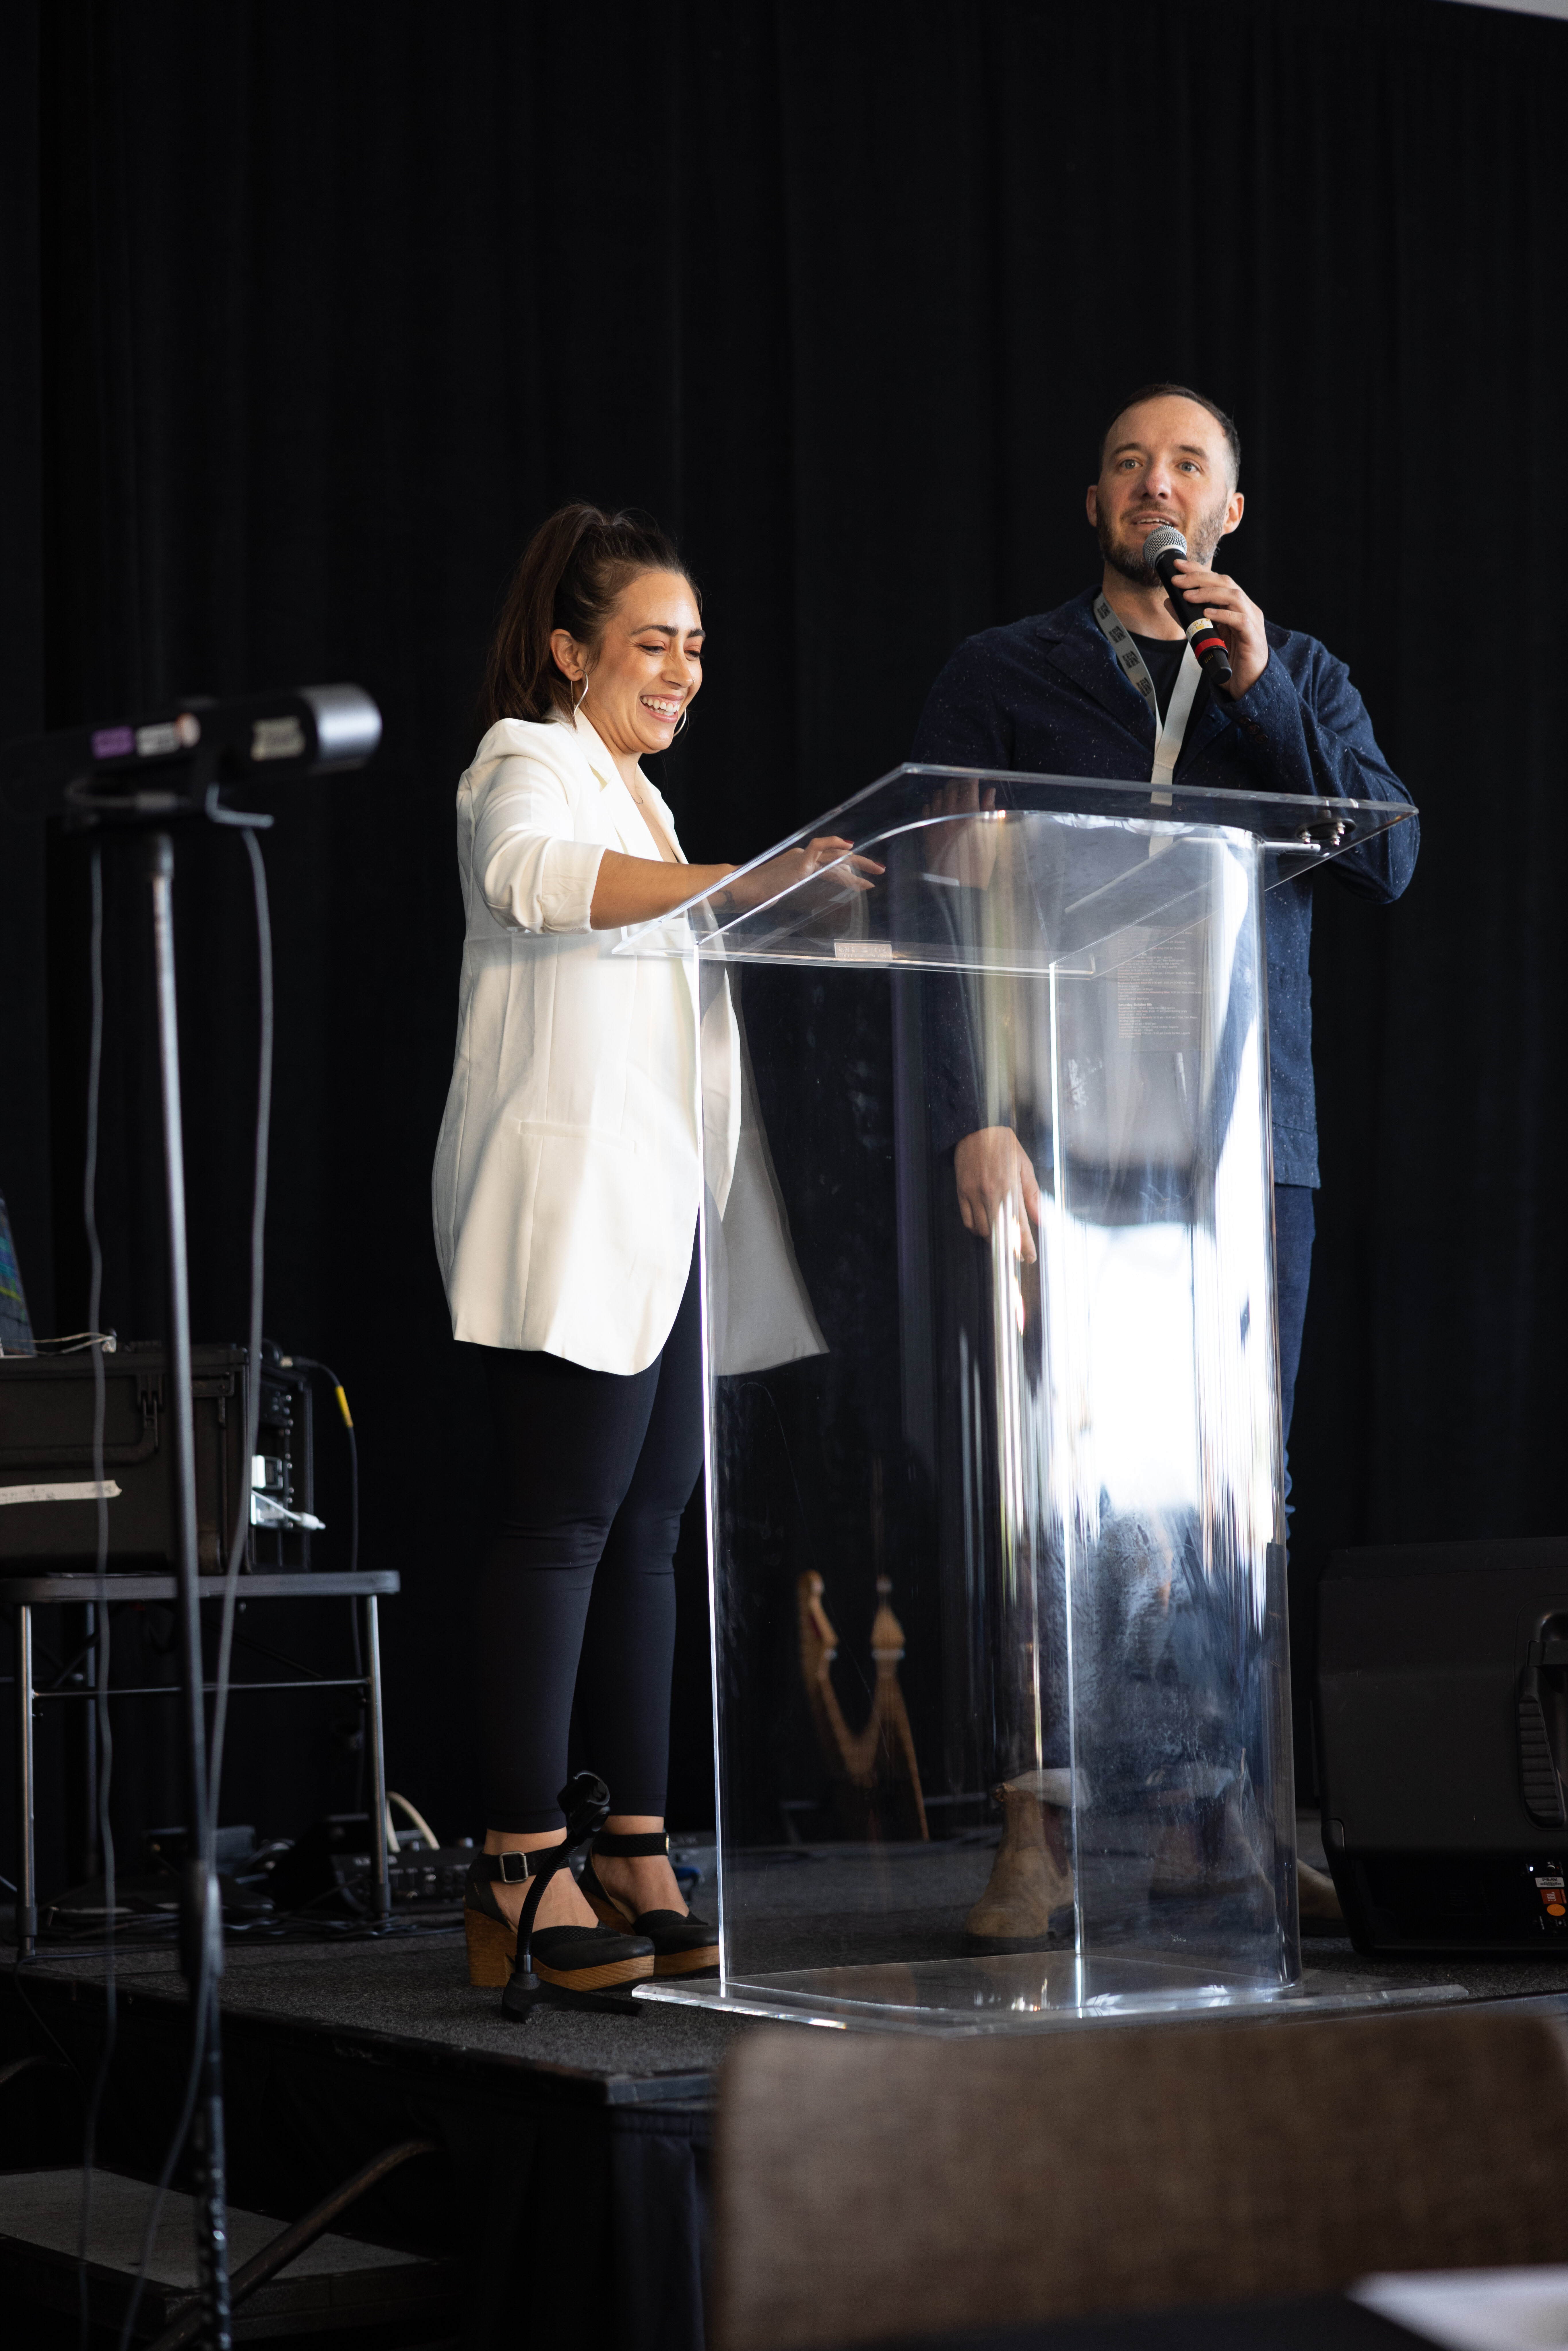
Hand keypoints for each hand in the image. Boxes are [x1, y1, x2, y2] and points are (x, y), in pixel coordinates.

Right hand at [722, 834, 882, 913]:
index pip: (831, 864)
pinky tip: (849, 848)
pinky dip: (835, 844)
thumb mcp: (787, 896)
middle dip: (861, 863)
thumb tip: (817, 906)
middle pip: (838, 857)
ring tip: (875, 872)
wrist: (742, 889)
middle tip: (879, 870)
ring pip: (835, 856)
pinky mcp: (798, 862)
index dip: (849, 870)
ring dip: (857, 863)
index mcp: (801, 864)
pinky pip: (820, 847)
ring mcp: (801, 858)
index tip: (864, 879)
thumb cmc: (760, 895)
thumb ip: (803, 896)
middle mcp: (803, 857)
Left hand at [923, 777, 998, 890]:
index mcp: (969, 814)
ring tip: (952, 797)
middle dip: (958, 783)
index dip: (972, 780)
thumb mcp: (991, 836)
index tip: (974, 780)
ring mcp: (937, 822)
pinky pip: (926, 810)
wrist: (961, 886)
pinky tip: (939, 810)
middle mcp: (951, 815)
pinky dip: (933, 806)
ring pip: (937, 796)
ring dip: (945, 793)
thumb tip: (989, 792)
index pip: (968, 785)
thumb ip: (989, 811)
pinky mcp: (927, 832)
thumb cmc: (980, 863)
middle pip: (951, 787)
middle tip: (963, 786)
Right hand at [953, 1126, 1040, 1262]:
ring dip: (993, 1237)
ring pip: (982, 1230)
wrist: (976, 1128)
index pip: (1018, 1225)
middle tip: (1017, 1252)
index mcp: (1010, 1188)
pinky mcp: (961, 1192)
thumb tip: (1041, 1219)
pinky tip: (985, 1224)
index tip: (1029, 1257)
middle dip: (1009, 1246)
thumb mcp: (1024, 1167)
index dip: (1024, 1245)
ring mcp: (973, 1194)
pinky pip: (968, 1221)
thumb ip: (1032, 1195)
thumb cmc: (1004, 1145)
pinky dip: (977, 1228)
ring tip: (1002, 1233)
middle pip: (999, 1233)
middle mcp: (990, 1194)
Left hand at [1167, 559, 1268, 698]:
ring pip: (1233, 596)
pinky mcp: (1252, 636)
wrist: (1247, 683)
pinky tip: (1208, 613)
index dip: (1199, 570)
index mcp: (1236, 605)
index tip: (1178, 565)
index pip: (1218, 580)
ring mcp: (1252, 621)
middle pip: (1225, 583)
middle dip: (1200, 578)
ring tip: (1188, 595)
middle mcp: (1246, 608)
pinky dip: (1223, 614)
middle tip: (1178, 579)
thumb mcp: (1205, 634)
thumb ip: (1189, 618)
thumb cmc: (1229, 658)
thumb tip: (1169, 602)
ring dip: (1208, 593)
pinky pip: (1239, 619)